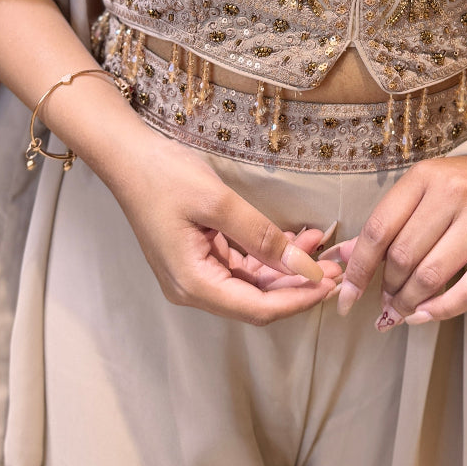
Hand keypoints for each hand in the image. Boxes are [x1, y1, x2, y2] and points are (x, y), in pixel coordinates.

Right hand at [102, 129, 341, 324]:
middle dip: (299, 285)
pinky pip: (242, 263)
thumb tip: (306, 268)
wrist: (128, 156)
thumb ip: (262, 238)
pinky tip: (296, 237)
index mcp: (194, 283)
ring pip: (253, 282)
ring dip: (288, 267)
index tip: (332, 283)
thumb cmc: (166, 177)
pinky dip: (269, 253)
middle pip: (257, 300)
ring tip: (321, 245)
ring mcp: (196, 272)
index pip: (257, 308)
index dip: (298, 300)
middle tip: (337, 266)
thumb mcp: (219, 203)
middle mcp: (194, 287)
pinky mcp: (200, 255)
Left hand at [333, 156, 466, 327]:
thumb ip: (387, 222)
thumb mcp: (424, 191)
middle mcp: (453, 193)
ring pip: (430, 276)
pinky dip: (440, 311)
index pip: (379, 229)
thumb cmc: (465, 188)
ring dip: (408, 303)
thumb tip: (340, 257)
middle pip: (402, 256)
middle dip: (386, 288)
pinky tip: (424, 314)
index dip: (357, 268)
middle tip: (384, 302)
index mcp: (425, 176)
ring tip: (400, 311)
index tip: (345, 296)